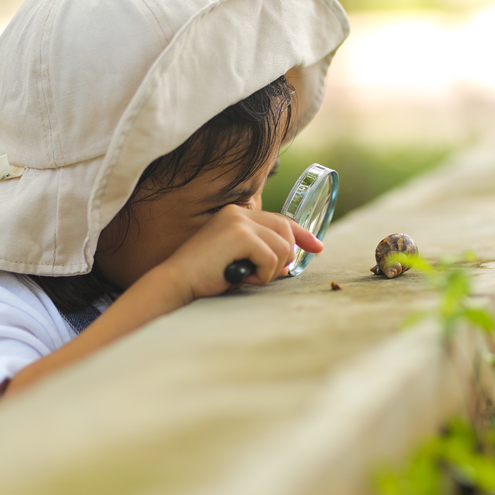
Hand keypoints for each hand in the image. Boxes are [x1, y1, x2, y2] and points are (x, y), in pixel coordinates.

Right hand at [155, 206, 323, 301]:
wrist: (178, 281)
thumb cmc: (205, 276)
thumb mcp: (236, 257)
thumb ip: (259, 250)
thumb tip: (291, 258)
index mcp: (235, 214)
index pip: (279, 219)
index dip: (301, 234)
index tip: (317, 247)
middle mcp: (238, 212)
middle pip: (285, 230)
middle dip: (285, 257)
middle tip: (270, 274)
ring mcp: (239, 222)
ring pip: (282, 247)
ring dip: (270, 270)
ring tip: (246, 276)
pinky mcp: (241, 236)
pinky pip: (271, 259)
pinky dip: (261, 275)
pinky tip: (241, 278)